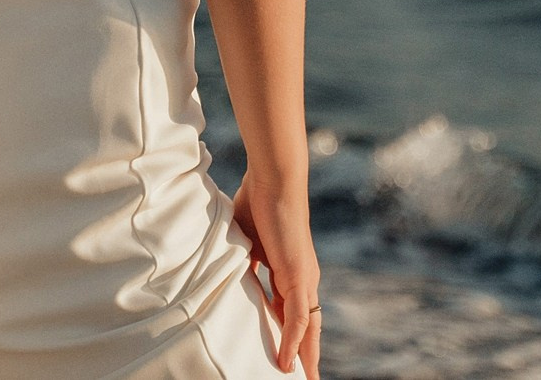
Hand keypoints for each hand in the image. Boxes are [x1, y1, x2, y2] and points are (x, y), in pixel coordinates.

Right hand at [229, 170, 320, 379]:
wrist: (273, 179)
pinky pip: (297, 319)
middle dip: (306, 355)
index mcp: (291, 270)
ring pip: (308, 329)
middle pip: (308, 327)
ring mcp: (304, 278)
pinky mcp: (300, 276)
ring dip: (304, 357)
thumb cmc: (258, 200)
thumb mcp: (246, 241)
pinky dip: (292, 343)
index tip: (285, 359)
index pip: (293, 313)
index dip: (290, 336)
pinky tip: (286, 364)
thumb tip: (232, 274)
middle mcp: (303, 278)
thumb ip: (245, 261)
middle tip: (306, 379)